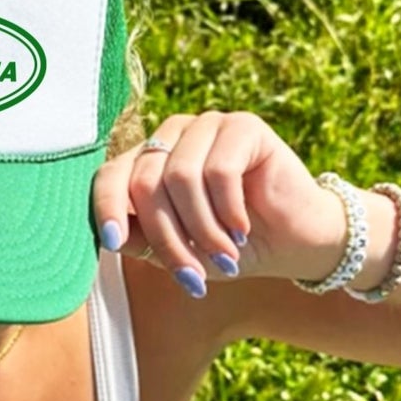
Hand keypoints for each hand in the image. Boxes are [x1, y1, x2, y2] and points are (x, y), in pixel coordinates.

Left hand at [91, 111, 349, 295]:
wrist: (294, 242)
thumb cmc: (230, 244)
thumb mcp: (178, 248)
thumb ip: (141, 238)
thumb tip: (109, 237)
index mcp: (148, 160)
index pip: (110, 176)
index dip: (106, 208)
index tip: (113, 243)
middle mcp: (172, 136)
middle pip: (146, 183)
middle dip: (169, 237)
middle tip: (194, 274)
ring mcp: (207, 126)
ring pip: (180, 176)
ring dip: (202, 228)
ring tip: (224, 254)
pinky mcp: (243, 127)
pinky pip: (219, 170)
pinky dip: (227, 210)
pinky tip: (241, 229)